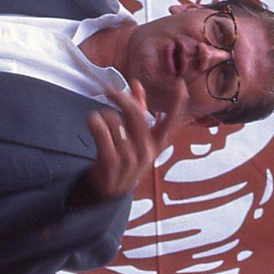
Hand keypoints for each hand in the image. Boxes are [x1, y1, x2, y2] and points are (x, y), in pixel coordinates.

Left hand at [71, 81, 186, 207]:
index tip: (180, 84)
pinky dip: (94, 121)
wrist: (110, 190)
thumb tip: (136, 85)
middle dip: (121, 97)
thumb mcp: (138, 137)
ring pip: (115, 120)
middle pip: (136, 114)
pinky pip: (101, 131)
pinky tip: (93, 121)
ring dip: (104, 115)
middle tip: (110, 90)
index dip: (178, 102)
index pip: (173, 122)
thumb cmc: (125, 158)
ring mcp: (129, 158)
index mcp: (157, 144)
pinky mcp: (111, 162)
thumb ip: (139, 109)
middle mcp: (146, 151)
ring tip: (101, 121)